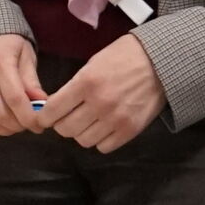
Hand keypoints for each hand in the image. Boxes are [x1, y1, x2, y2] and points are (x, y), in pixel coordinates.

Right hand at [0, 34, 45, 135]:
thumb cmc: (9, 47)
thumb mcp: (26, 56)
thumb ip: (32, 82)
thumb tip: (42, 104)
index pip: (14, 98)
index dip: (28, 117)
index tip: (39, 124)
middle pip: (0, 113)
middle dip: (19, 125)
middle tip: (30, 124)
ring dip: (6, 129)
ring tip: (17, 123)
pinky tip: (3, 121)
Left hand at [39, 35, 164, 152]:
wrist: (160, 62)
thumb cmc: (124, 57)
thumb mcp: (93, 63)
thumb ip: (74, 86)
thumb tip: (55, 107)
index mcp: (86, 82)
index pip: (52, 111)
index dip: (44, 117)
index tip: (45, 117)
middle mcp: (99, 103)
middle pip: (66, 129)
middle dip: (62, 124)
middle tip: (67, 117)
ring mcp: (115, 119)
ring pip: (83, 140)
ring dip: (82, 133)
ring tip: (88, 121)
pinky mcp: (130, 130)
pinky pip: (103, 147)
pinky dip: (100, 140)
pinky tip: (104, 127)